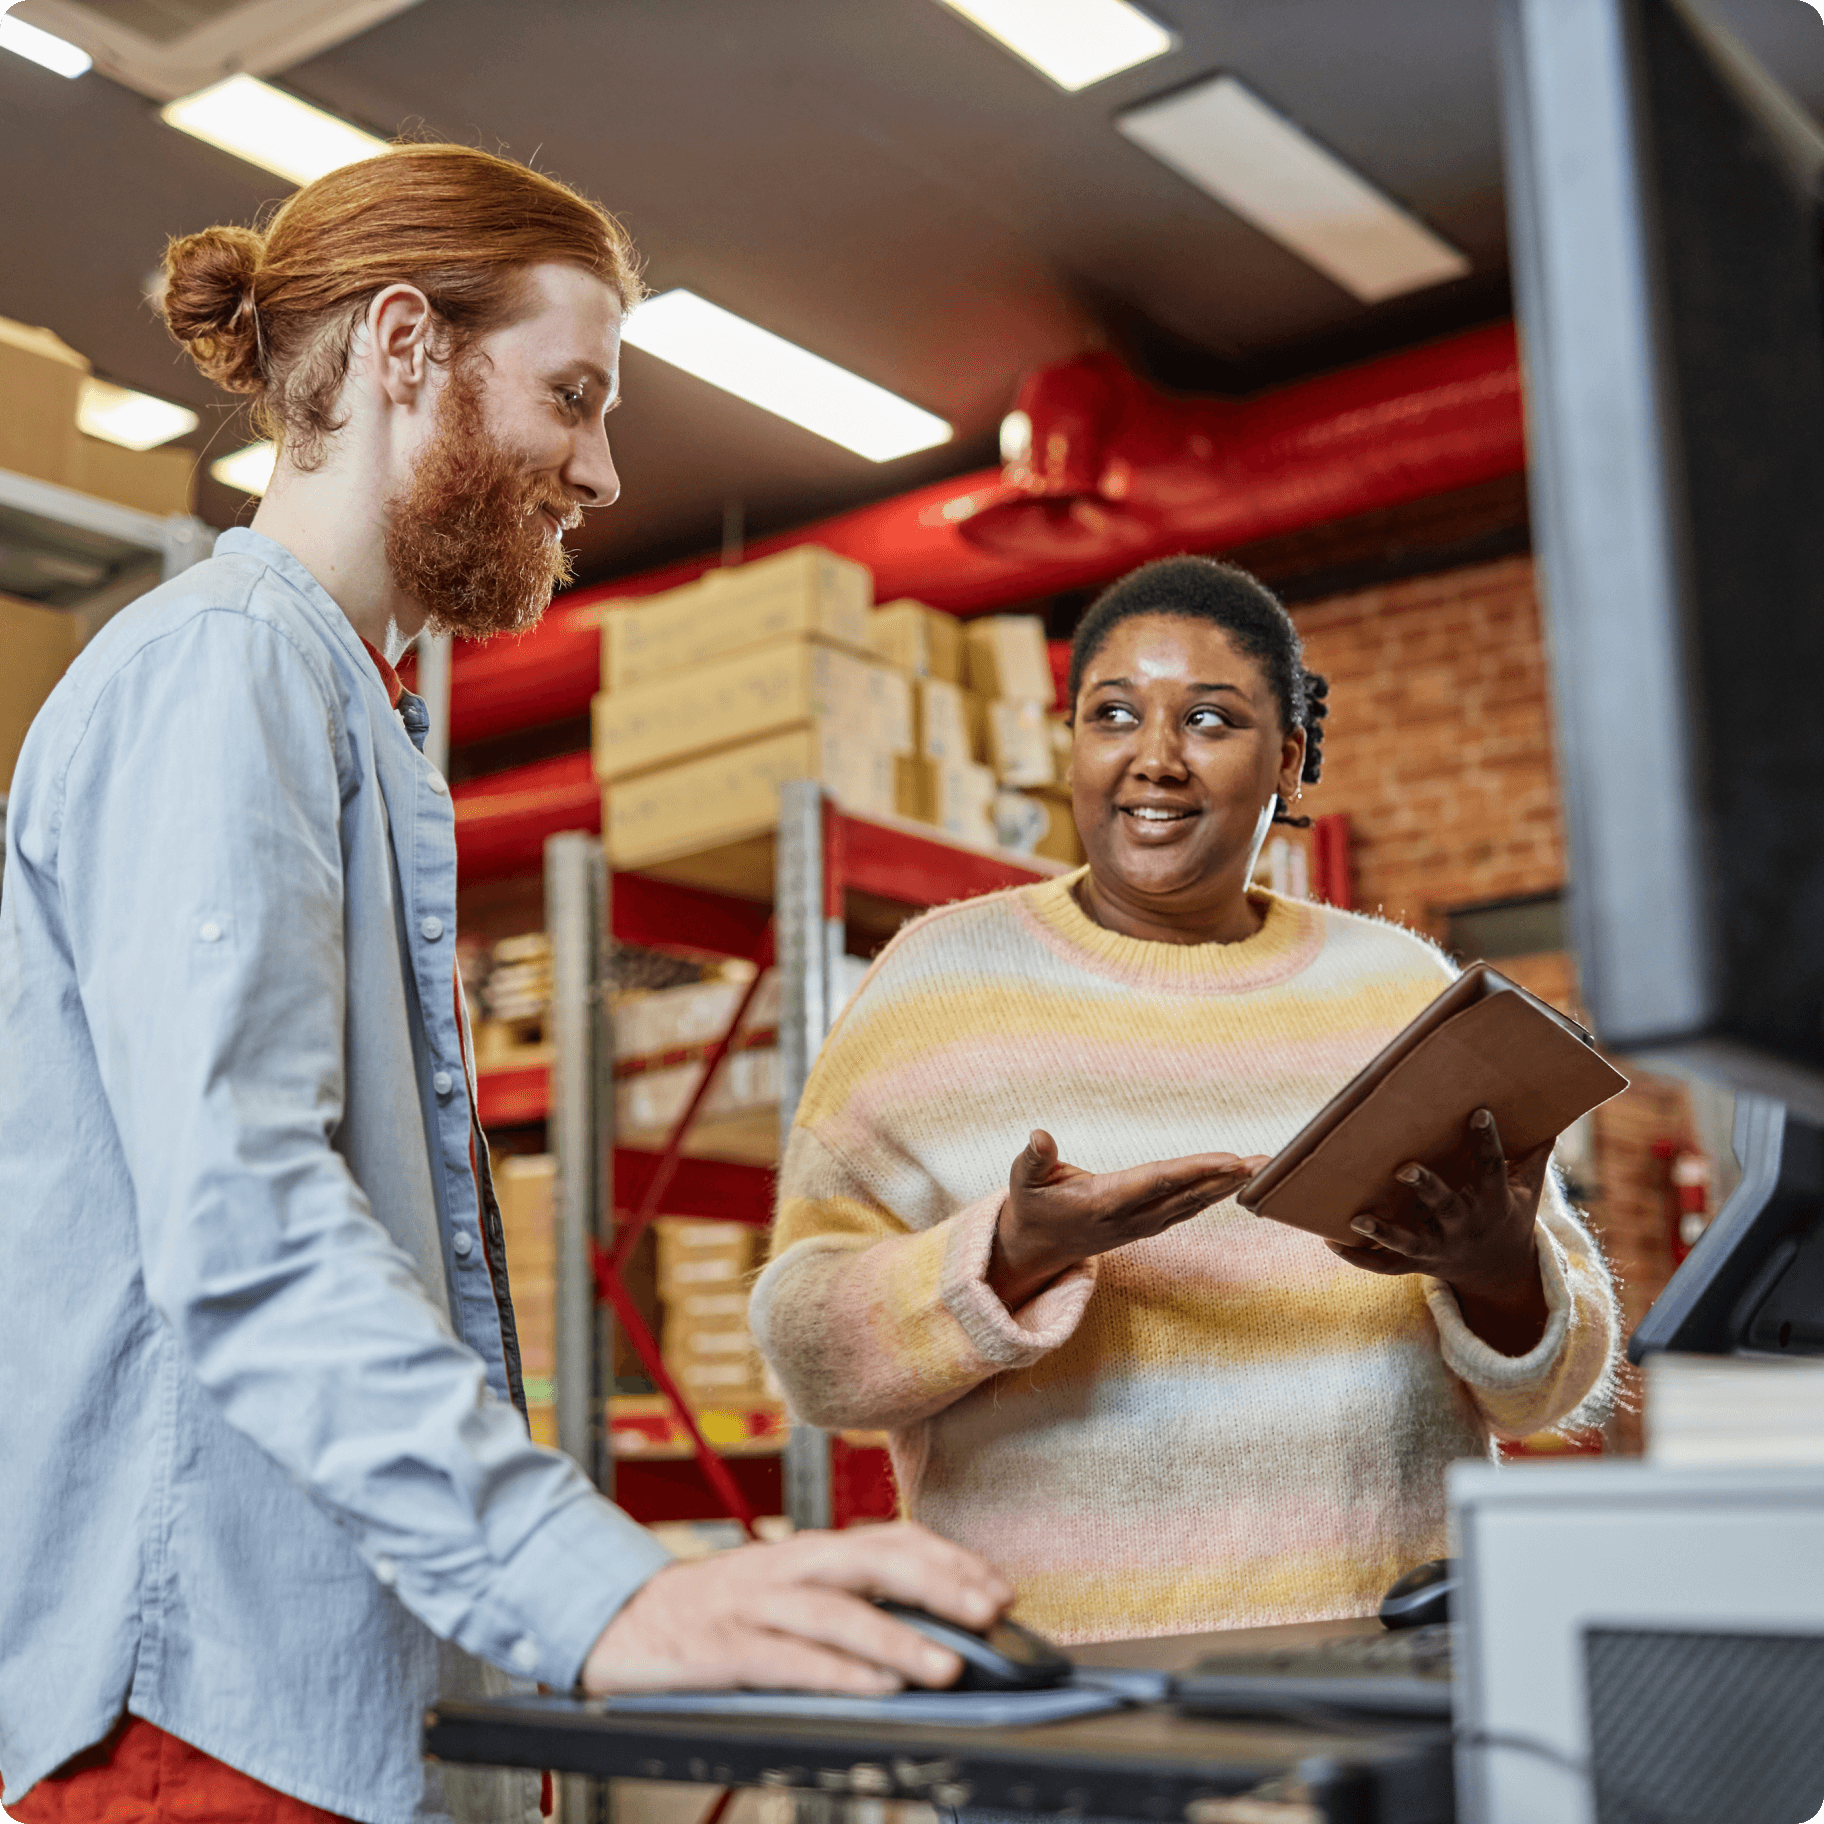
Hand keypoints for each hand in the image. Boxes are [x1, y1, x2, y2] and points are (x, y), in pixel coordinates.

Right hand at [579, 1521, 1011, 1696]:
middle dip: (941, 1584)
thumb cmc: (715, 1613)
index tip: (1001, 1589)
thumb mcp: (784, 1593)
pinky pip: (787, 1659)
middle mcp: (788, 1566)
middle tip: (993, 1612)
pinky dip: (835, 1673)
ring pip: (836, 1612)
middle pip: (875, 1561)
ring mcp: (754, 1604)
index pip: (892, 1540)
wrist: (618, 1619)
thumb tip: (928, 1628)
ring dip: (898, 1637)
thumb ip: (844, 1602)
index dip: (950, 1560)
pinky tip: (875, 1688)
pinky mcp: (721, 1647)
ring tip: (948, 1666)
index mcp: (809, 1552)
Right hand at [989, 1129, 1267, 1309]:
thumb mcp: (1023, 1181)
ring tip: (1262, 1168)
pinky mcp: (1147, 1225)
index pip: (1158, 1181)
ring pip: (1193, 1204)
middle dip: (1227, 1178)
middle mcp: (1131, 1217)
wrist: (1037, 1249)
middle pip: (1187, 1195)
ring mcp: (1142, 1225)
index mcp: (1104, 1202)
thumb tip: (1039, 1136)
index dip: (1196, 1170)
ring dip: (1228, 1186)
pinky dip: (1214, 1193)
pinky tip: (1236, 1181)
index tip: (1230, 1160)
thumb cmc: (1032, 1206)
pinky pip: (1187, 1208)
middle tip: (1265, 1164)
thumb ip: (1034, 1160)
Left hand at [1326, 1107, 1551, 1355]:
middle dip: (1426, 1188)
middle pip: (1445, 1206)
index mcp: (1493, 1203)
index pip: (1492, 1168)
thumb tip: (1557, 1115)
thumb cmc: (1509, 1217)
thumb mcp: (1529, 1192)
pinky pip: (1384, 1266)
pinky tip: (1330, 1241)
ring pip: (1409, 1243)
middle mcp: (1464, 1226)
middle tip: (1403, 1168)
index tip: (1479, 1113)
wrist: (1500, 1276)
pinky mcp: (1417, 1264)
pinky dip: (1358, 1257)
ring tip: (1358, 1216)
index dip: (1486, 1141)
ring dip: (1383, 1232)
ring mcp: (1438, 1249)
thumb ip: (1535, 1155)